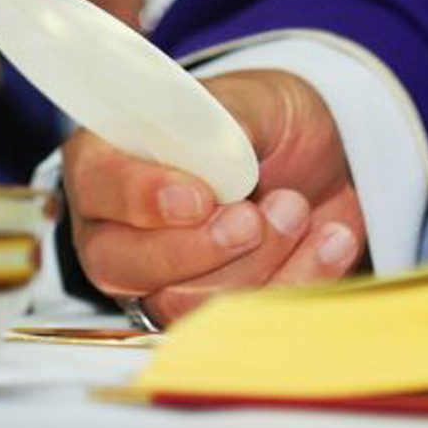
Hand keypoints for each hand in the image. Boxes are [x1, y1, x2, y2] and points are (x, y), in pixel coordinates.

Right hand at [64, 70, 365, 325]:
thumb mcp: (249, 101)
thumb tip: (212, 153)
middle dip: (199, 247)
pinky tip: (327, 239)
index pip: (99, 187)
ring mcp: (158, 282)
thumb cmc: (264, 124)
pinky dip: (294, 283)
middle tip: (252, 217)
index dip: (143, 198)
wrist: (326, 162)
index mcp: (106, 160)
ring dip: (255, 261)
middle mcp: (117, 229)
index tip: (200, 198)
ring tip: (297, 208)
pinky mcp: (209, 317)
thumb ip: (221, 125)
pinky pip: (239, 326)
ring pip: (183, 303)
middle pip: (122, 266)